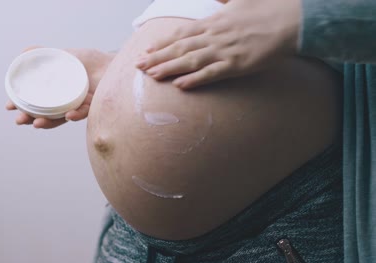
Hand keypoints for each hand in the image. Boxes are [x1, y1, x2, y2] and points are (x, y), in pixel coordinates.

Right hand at [6, 47, 113, 128]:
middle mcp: (65, 102)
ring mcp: (78, 106)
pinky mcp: (93, 108)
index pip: (36, 102)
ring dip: (48, 122)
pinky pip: (83, 113)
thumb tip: (24, 52)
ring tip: (36, 123)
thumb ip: (45, 54)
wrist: (112, 63)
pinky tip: (68, 115)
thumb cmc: (89, 62)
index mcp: (56, 92)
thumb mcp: (64, 55)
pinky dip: (75, 115)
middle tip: (19, 120)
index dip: (22, 106)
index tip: (9, 107)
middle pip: (44, 114)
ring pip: (60, 118)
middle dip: (30, 119)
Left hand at [135, 0, 300, 89]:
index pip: (181, 34)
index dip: (162, 43)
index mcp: (214, 21)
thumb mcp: (240, 0)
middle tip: (139, 65)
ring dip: (169, 68)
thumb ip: (223, 1)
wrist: (292, 19)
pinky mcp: (237, 65)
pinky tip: (180, 85)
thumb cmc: (268, 8)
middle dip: (157, 57)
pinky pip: (212, 73)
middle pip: (180, 48)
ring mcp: (225, 51)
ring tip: (152, 75)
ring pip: (190, 61)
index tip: (147, 50)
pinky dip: (195, 79)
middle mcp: (215, 36)